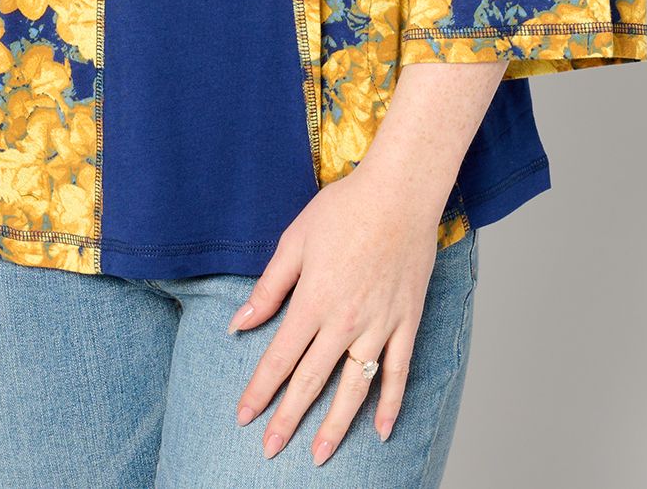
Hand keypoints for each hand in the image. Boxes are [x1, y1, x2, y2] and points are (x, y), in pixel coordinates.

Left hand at [227, 156, 446, 463]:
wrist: (401, 192)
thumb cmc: (345, 208)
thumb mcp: (296, 240)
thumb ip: (269, 287)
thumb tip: (239, 324)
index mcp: (314, 300)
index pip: (280, 358)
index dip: (260, 390)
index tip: (244, 417)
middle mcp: (346, 320)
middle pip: (312, 381)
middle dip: (288, 419)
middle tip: (270, 450)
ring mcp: (380, 324)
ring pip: (355, 386)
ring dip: (337, 425)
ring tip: (320, 455)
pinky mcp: (407, 321)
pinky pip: (400, 371)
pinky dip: (392, 403)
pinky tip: (382, 431)